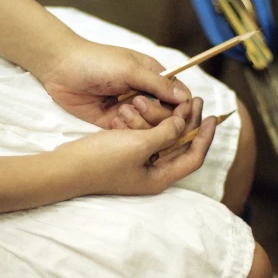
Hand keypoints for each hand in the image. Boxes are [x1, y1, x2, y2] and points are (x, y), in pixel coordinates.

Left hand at [38, 41, 191, 128]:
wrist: (61, 68)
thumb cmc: (98, 61)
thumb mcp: (131, 69)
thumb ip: (157, 85)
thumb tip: (185, 99)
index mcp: (154, 77)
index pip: (179, 97)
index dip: (182, 108)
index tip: (178, 113)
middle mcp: (145, 95)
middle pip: (166, 117)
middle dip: (156, 114)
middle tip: (136, 103)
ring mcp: (130, 110)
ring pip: (149, 129)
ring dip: (140, 124)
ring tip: (122, 111)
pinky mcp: (113, 123)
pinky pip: (129, 134)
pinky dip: (125, 131)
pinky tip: (113, 120)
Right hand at [56, 115, 217, 195]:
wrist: (65, 167)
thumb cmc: (102, 160)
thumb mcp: (139, 144)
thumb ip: (166, 133)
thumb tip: (183, 124)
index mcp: (160, 178)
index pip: (194, 157)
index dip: (205, 136)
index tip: (212, 115)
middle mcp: (152, 174)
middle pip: (180, 148)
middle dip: (188, 124)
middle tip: (195, 100)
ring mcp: (138, 166)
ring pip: (163, 141)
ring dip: (167, 121)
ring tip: (172, 100)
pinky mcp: (124, 156)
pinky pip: (145, 138)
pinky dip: (150, 123)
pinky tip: (148, 107)